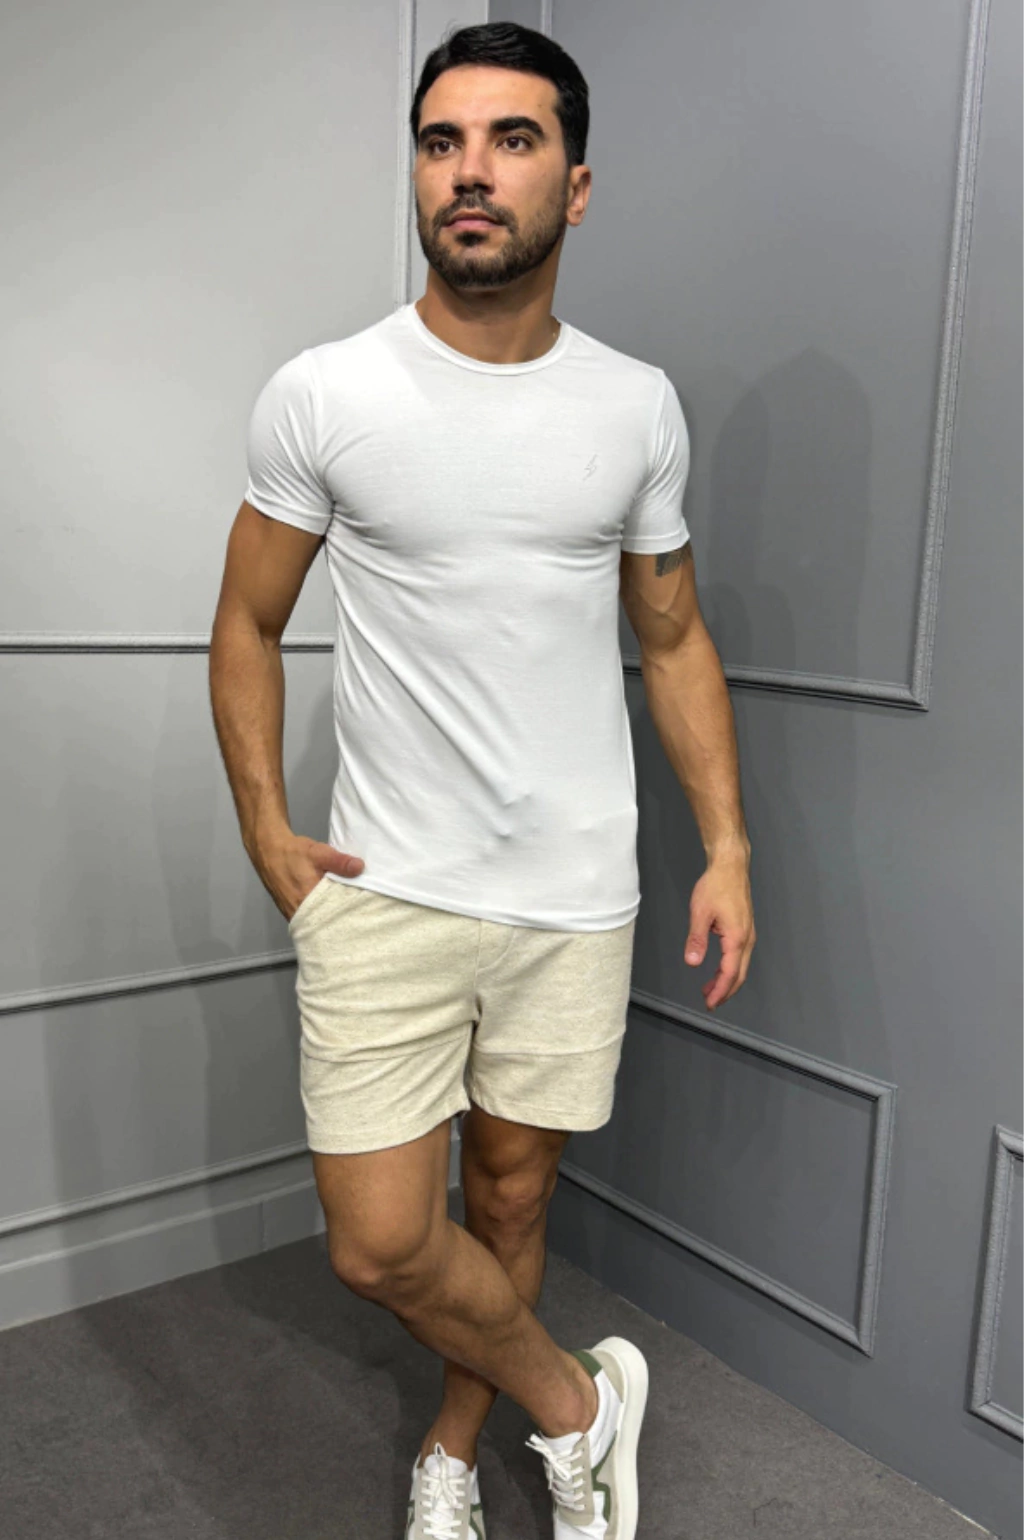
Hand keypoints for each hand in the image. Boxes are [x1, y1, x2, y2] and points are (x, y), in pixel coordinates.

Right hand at [254, 832, 364, 921]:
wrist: (269, 850)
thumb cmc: (293, 853)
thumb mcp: (319, 853)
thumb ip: (340, 861)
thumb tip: (360, 868)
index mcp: (307, 903)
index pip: (333, 917)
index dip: (349, 915)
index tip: (364, 911)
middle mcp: (299, 914)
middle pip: (326, 921)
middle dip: (341, 917)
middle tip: (360, 912)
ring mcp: (293, 914)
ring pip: (318, 920)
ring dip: (331, 915)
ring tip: (349, 909)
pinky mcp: (290, 910)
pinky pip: (310, 916)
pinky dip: (321, 912)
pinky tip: (332, 905)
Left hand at [684, 856, 755, 1009]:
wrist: (731, 866)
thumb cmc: (716, 886)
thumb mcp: (700, 913)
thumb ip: (696, 940)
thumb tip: (692, 962)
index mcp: (737, 938)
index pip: (729, 973)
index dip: (720, 991)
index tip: (710, 1003)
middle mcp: (747, 939)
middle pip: (739, 974)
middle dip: (725, 991)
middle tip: (710, 1002)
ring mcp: (748, 933)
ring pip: (740, 965)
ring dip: (727, 980)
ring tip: (710, 989)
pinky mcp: (745, 928)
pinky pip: (740, 955)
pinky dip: (730, 967)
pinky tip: (718, 968)